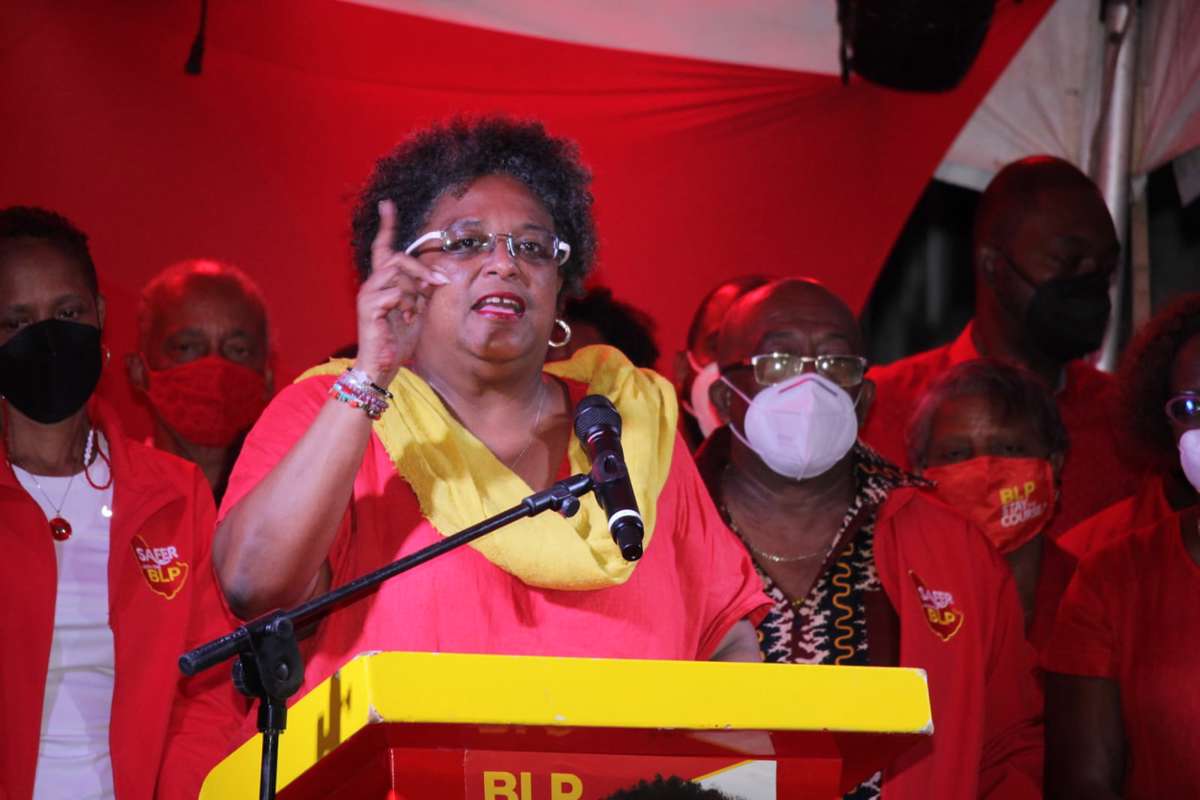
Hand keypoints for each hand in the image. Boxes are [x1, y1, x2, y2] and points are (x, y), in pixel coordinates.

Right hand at [353, 200, 449, 384]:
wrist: (382, 366)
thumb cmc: (397, 341)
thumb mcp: (417, 311)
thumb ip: (422, 292)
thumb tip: (436, 277)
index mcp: (382, 283)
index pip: (383, 248)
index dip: (386, 226)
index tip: (387, 205)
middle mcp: (371, 284)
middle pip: (397, 258)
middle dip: (422, 269)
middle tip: (439, 283)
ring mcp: (368, 295)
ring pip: (398, 274)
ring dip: (414, 291)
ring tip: (414, 311)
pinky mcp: (368, 309)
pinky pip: (394, 293)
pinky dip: (407, 304)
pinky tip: (406, 318)